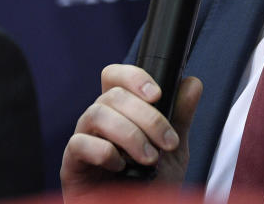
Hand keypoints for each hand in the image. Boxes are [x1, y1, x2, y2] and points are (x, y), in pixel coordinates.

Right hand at [60, 64, 202, 200]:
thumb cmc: (149, 186)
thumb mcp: (173, 150)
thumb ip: (180, 117)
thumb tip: (192, 83)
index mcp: (119, 111)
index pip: (115, 76)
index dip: (133, 77)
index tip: (157, 94)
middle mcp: (98, 121)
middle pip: (112, 95)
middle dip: (146, 117)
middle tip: (166, 143)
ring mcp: (83, 140)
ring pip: (96, 113)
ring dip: (130, 134)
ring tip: (149, 159)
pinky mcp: (71, 164)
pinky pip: (79, 144)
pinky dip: (104, 153)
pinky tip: (120, 168)